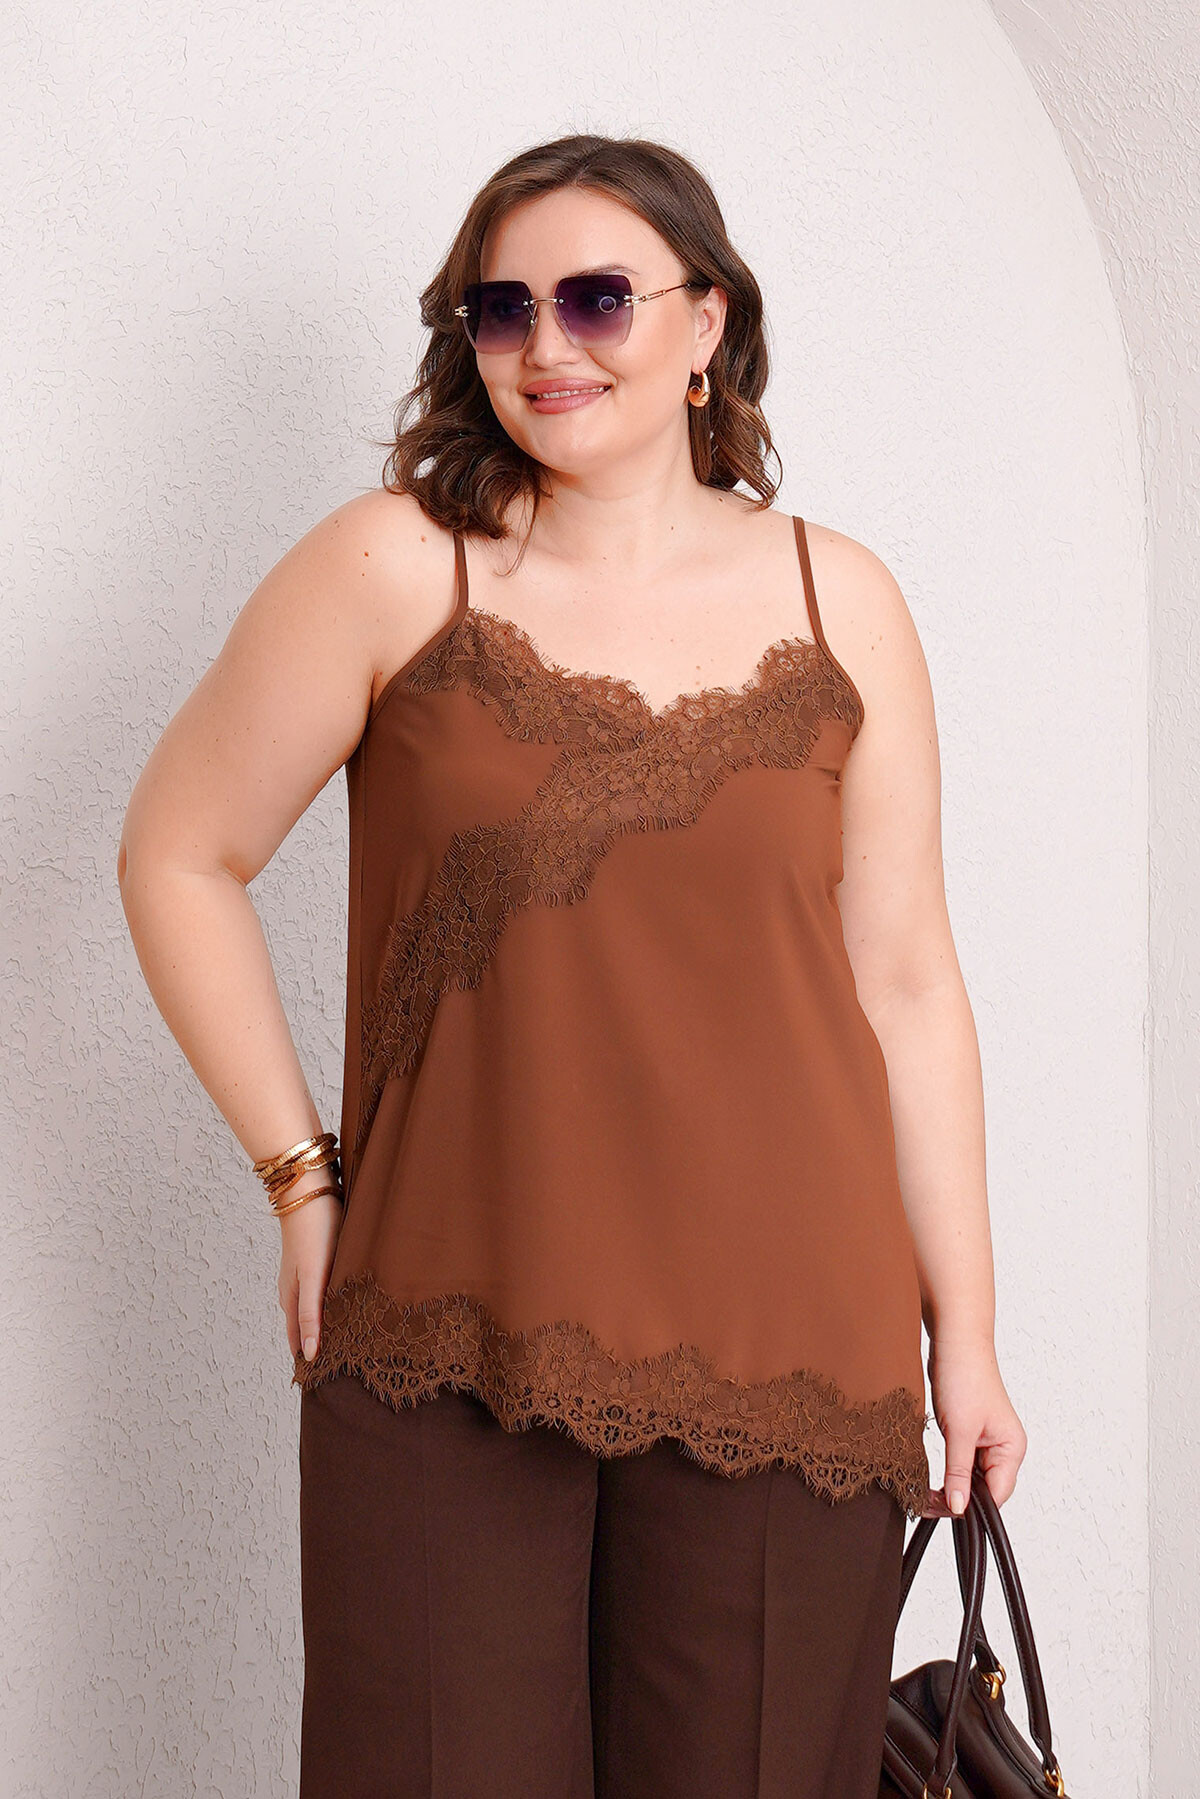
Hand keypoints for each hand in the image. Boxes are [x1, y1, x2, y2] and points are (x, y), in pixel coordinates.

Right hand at [277, 1186, 342, 1364]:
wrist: (308, 1190)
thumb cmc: (313, 1232)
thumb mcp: (314, 1277)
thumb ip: (311, 1314)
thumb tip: (311, 1354)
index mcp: (293, 1299)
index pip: (299, 1342)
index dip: (309, 1362)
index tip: (322, 1386)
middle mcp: (295, 1291)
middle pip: (305, 1330)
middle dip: (317, 1350)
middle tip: (336, 1373)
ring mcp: (303, 1276)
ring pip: (313, 1312)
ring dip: (324, 1329)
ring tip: (343, 1347)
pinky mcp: (314, 1262)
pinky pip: (320, 1294)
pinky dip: (329, 1309)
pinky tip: (343, 1308)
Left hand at [926, 1333, 1026, 1514]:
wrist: (954, 1341)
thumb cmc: (966, 1376)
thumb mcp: (960, 1431)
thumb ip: (959, 1473)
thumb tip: (959, 1507)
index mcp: (1012, 1449)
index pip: (996, 1495)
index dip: (970, 1507)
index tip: (943, 1511)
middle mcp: (1004, 1447)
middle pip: (984, 1489)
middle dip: (958, 1497)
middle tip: (928, 1501)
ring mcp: (987, 1439)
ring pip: (970, 1476)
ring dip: (951, 1482)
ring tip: (927, 1487)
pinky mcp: (969, 1430)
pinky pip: (961, 1460)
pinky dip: (948, 1467)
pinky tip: (933, 1470)